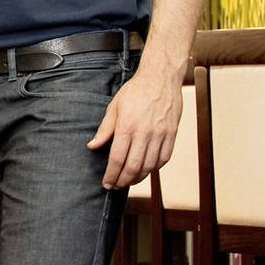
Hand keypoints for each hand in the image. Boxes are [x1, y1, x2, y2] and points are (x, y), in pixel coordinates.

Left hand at [89, 66, 184, 189]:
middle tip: (116, 186)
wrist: (161, 78)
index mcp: (127, 126)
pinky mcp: (172, 133)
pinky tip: (146, 170)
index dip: (111, 175)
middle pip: (134, 166)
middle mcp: (145, 132)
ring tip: (129, 180)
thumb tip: (92, 146)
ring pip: (150, 166)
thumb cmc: (136, 91)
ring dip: (138, 178)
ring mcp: (161, 134)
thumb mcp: (114, 107)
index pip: (117, 159)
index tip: (106, 183)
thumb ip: (104, 129)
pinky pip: (164, 158)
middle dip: (123, 181)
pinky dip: (155, 168)